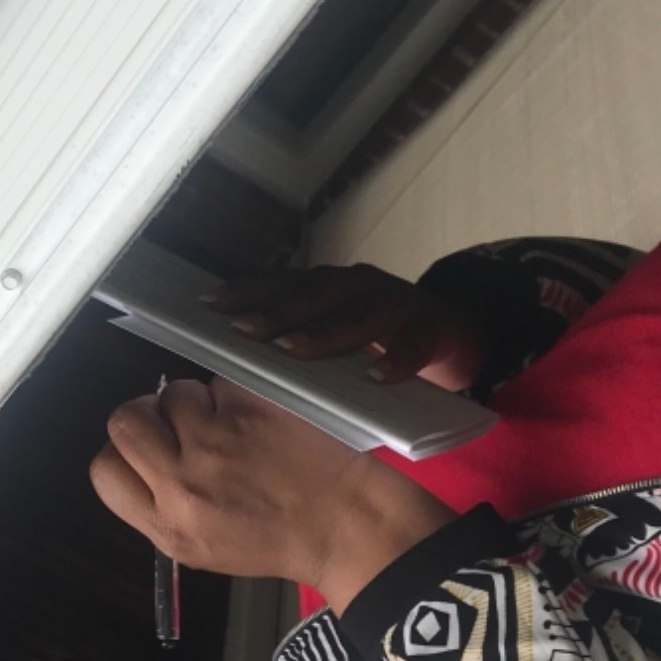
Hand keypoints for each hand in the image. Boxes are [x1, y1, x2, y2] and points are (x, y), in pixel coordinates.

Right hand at [90, 378, 453, 612]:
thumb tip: (136, 463)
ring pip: (173, 393)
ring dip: (197, 402)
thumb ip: (162, 508)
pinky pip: (218, 382)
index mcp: (168, 525)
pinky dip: (235, 395)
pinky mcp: (250, 408)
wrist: (346, 525)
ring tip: (231, 426)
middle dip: (148, 415)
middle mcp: (184, 483)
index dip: (123, 454)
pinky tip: (259, 421)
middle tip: (181, 426)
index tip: (148, 451)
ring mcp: (217, 441)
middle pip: (125, 419)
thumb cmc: (281, 537)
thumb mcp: (203, 549)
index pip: (105, 470)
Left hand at [202, 264, 484, 389]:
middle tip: (244, 330)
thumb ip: (299, 338)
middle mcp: (357, 286)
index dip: (247, 291)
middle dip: (276, 312)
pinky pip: (412, 345)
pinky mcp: (428, 330)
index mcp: (329, 286)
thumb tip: (235, 364)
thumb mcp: (336, 329)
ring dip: (324, 333)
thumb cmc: (377, 337)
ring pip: (356, 316)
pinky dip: (395, 360)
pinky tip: (376, 377)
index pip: (282, 284)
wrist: (451, 329)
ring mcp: (394, 304)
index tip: (210, 304)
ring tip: (293, 351)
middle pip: (312, 297)